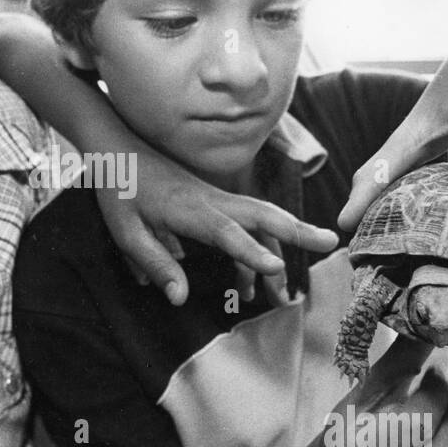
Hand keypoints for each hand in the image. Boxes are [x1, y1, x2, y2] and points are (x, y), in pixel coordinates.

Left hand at [96, 141, 337, 306]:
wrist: (116, 147)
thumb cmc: (119, 190)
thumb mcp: (125, 231)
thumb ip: (154, 262)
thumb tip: (180, 298)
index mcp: (189, 209)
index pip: (227, 233)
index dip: (252, 252)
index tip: (276, 269)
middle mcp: (211, 201)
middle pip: (262, 215)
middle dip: (297, 231)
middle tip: (331, 244)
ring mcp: (215, 199)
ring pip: (259, 220)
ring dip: (280, 249)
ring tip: (289, 292)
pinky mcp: (212, 202)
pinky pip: (243, 225)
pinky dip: (255, 250)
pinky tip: (250, 284)